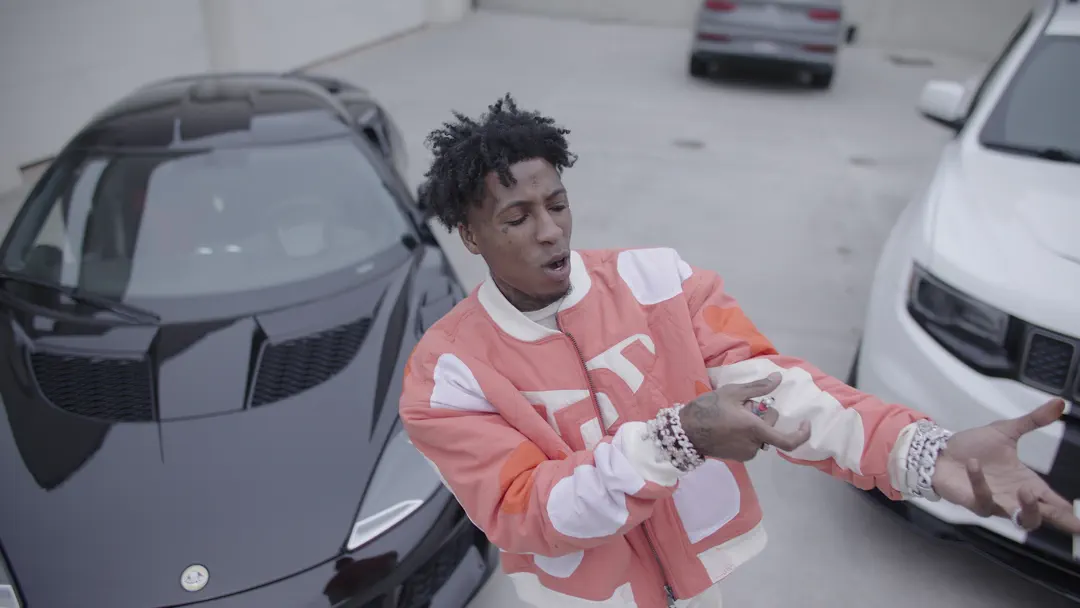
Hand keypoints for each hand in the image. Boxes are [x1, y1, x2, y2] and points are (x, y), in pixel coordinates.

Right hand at [681, 372, 811, 461]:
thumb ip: (759, 387)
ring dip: (754, 423)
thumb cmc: (708, 410)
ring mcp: (745, 453)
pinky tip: (729, 423)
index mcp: (755, 430)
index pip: (788, 441)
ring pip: (760, 435)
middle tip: (744, 403)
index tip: (805, 423)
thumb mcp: (732, 392)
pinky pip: (750, 442)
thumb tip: (778, 378)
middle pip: (770, 429)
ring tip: (733, 413)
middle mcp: (754, 445)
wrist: (684, 432)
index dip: (802, 434)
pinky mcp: (737, 457)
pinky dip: (746, 432)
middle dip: (762, 414)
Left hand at [932, 398, 1079, 534]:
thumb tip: (1059, 403)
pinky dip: (980, 482)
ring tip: (1027, 489)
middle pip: (1042, 517)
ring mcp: (995, 503)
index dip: (1068, 513)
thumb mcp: (1006, 431)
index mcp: (1026, 482)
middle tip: (1069, 516)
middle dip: (1057, 519)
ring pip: (1020, 519)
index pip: (1053, 502)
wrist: (940, 450)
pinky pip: (983, 500)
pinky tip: (974, 464)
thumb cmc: (974, 446)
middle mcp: (1014, 497)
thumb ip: (1033, 420)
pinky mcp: (974, 502)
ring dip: (1028, 507)